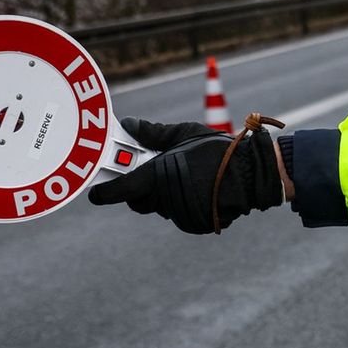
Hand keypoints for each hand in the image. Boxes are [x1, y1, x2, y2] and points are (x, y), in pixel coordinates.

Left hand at [88, 118, 284, 233]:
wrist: (252, 175)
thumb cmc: (219, 150)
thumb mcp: (185, 133)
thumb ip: (153, 132)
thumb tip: (129, 124)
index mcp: (157, 178)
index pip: (119, 190)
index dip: (104, 192)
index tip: (95, 193)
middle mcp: (165, 200)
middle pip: (139, 200)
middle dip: (140, 188)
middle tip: (152, 171)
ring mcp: (181, 214)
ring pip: (162, 207)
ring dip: (166, 194)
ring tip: (186, 174)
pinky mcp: (196, 223)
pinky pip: (181, 213)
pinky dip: (184, 202)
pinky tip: (199, 187)